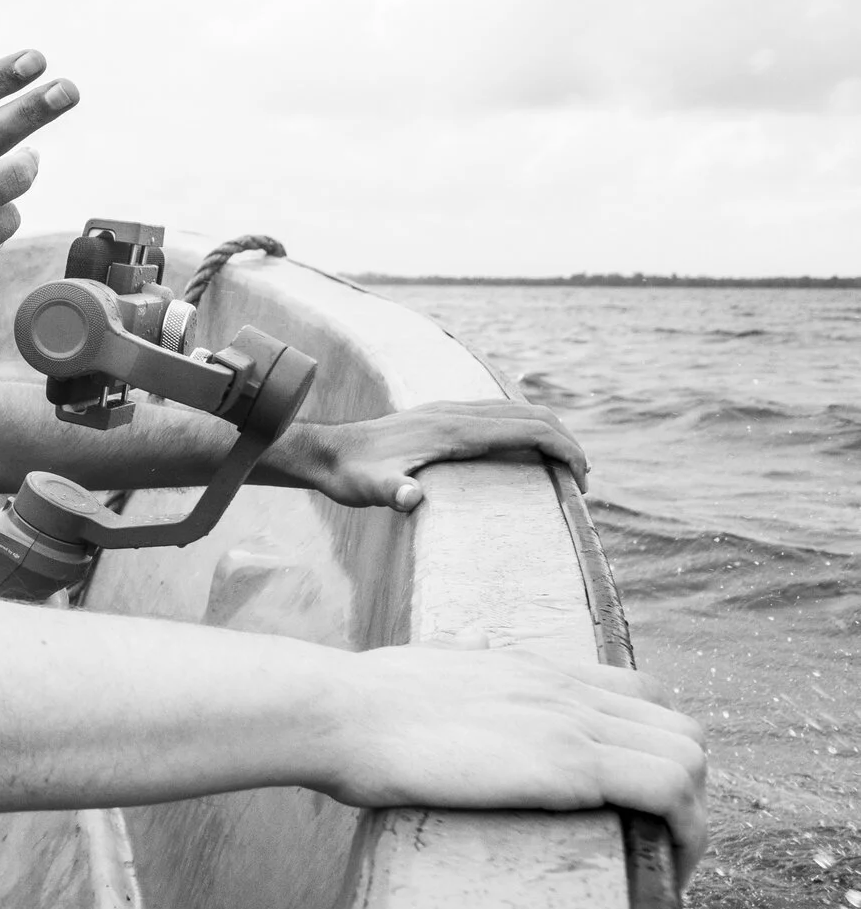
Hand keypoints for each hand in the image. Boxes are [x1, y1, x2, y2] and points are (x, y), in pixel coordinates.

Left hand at [270, 399, 589, 511]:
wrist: (325, 451)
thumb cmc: (350, 475)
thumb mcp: (368, 490)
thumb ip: (390, 493)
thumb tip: (408, 498)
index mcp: (452, 429)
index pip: (526, 429)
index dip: (563, 450)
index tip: (582, 479)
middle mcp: (456, 412)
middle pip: (531, 414)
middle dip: (566, 443)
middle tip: (582, 482)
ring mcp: (449, 410)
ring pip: (516, 410)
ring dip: (548, 433)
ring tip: (564, 469)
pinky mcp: (441, 415)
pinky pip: (498, 414)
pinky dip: (525, 428)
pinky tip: (524, 451)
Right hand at [317, 640, 706, 875]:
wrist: (339, 712)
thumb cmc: (357, 706)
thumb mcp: (426, 675)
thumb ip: (458, 678)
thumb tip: (459, 669)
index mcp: (531, 668)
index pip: (638, 692)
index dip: (650, 745)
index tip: (632, 795)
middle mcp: (564, 688)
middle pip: (678, 728)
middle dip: (683, 789)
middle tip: (653, 843)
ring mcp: (569, 723)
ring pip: (689, 759)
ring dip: (692, 817)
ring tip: (663, 864)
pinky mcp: (565, 764)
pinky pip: (668, 791)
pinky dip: (683, 831)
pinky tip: (662, 866)